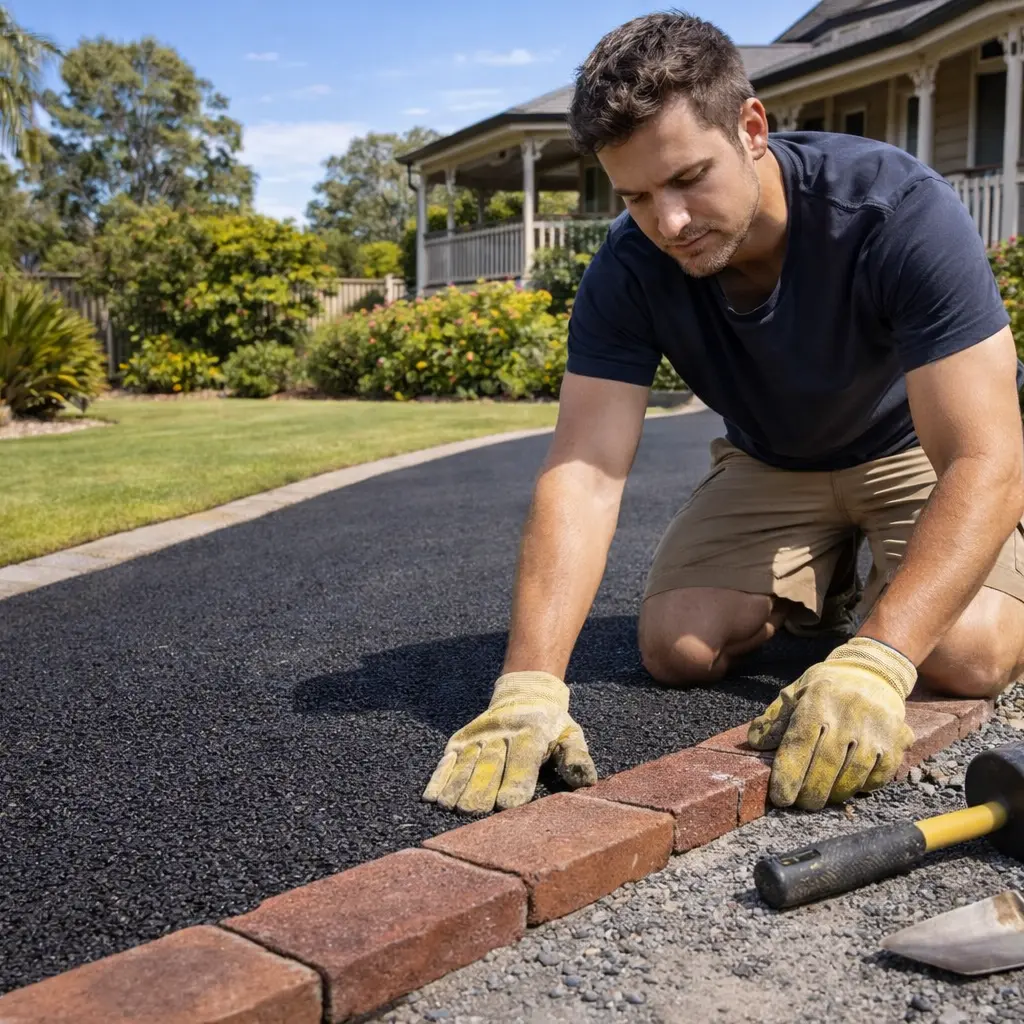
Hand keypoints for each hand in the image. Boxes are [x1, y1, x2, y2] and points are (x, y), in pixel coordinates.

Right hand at [422, 670, 597, 813]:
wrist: (524, 692)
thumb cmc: (551, 724)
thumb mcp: (570, 735)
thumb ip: (576, 756)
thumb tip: (586, 780)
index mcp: (531, 734)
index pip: (522, 761)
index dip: (515, 782)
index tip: (508, 804)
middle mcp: (501, 734)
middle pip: (490, 765)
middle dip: (481, 788)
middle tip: (474, 812)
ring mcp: (478, 736)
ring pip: (466, 763)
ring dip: (457, 785)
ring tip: (450, 807)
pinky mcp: (461, 740)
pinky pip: (448, 759)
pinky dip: (439, 777)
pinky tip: (432, 797)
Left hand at [746, 637, 916, 809]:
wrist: (873, 670)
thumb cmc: (827, 686)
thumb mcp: (796, 692)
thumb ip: (775, 718)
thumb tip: (755, 742)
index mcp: (818, 700)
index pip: (800, 742)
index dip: (789, 773)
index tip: (780, 797)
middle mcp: (849, 714)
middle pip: (826, 764)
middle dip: (810, 791)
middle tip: (800, 803)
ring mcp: (876, 728)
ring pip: (853, 774)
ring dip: (834, 793)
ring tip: (821, 798)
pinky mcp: (897, 740)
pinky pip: (879, 775)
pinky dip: (862, 788)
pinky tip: (849, 787)